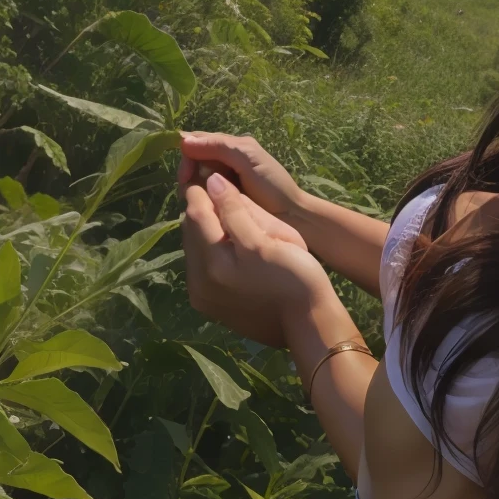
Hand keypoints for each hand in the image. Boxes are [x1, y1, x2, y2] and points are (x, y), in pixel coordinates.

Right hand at [177, 133, 305, 227]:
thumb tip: (183, 140)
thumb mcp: (248, 159)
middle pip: (193, 159)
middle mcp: (224, 160)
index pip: (197, 141)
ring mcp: (222, 180)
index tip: (184, 175)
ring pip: (195, 177)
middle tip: (189, 192)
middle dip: (188, 173)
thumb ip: (219, 146)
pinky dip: (199, 197)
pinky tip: (202, 206)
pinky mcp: (222, 198)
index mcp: (231, 146)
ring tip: (199, 201)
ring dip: (192, 187)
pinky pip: (202, 192)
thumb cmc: (273, 186)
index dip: (186, 154)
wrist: (291, 217)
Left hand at [181, 172, 333, 349]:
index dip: (201, 190)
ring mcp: (202, 297)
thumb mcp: (271, 236)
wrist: (309, 325)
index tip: (210, 173)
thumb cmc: (297, 277)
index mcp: (214, 262)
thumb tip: (212, 182)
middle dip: (201, 209)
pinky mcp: (209, 306)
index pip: (196, 213)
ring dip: (203, 229)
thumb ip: (237, 209)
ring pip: (193, 249)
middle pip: (190, 232)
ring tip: (224, 216)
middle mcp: (199, 282)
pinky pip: (200, 268)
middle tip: (217, 191)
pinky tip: (226, 246)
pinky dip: (207, 250)